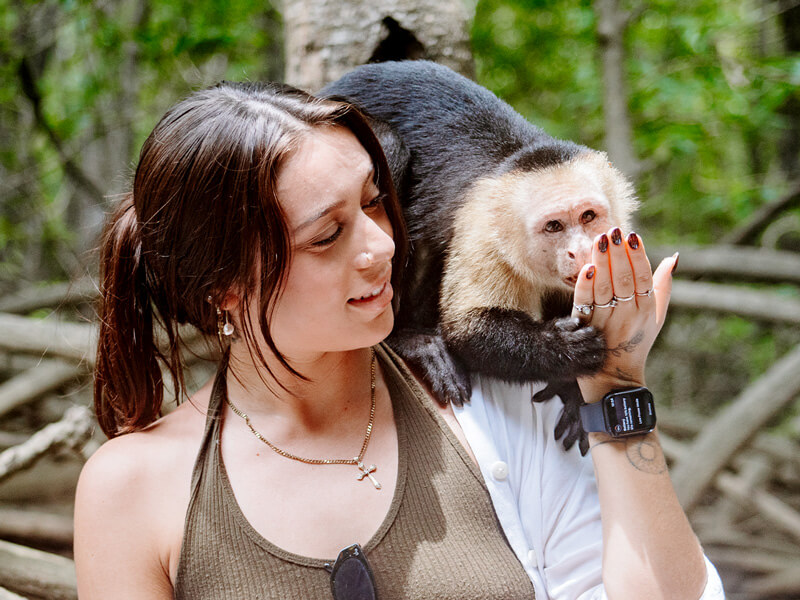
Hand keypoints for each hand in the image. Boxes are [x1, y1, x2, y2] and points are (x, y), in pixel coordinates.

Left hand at [570, 228, 677, 402]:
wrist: (615, 377)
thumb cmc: (636, 342)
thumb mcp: (655, 316)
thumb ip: (663, 287)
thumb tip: (673, 258)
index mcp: (647, 309)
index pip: (643, 278)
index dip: (638, 256)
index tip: (632, 235)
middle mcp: (628, 315)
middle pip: (623, 280)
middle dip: (619, 254)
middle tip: (613, 230)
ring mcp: (606, 322)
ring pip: (604, 288)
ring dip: (602, 262)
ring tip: (599, 239)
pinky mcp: (585, 327)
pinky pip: (584, 304)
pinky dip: (584, 286)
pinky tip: (586, 268)